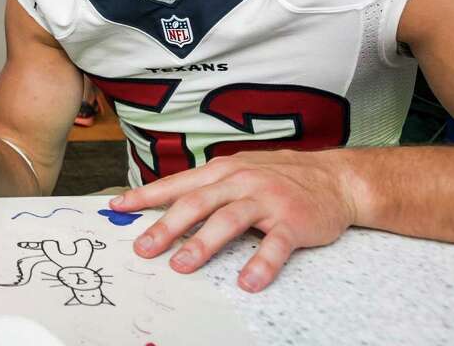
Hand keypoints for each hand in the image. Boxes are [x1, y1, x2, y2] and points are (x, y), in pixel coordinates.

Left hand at [109, 149, 357, 292]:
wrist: (336, 177)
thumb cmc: (279, 176)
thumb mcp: (239, 172)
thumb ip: (208, 187)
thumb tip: (168, 205)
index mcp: (222, 170)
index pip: (177, 183)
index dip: (146, 195)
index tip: (116, 208)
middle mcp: (240, 181)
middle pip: (197, 202)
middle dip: (166, 226)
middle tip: (144, 248)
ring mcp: (267, 200)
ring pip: (229, 220)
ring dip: (203, 243)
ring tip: (182, 266)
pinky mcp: (294, 221)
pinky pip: (275, 244)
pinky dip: (261, 263)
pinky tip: (247, 282)